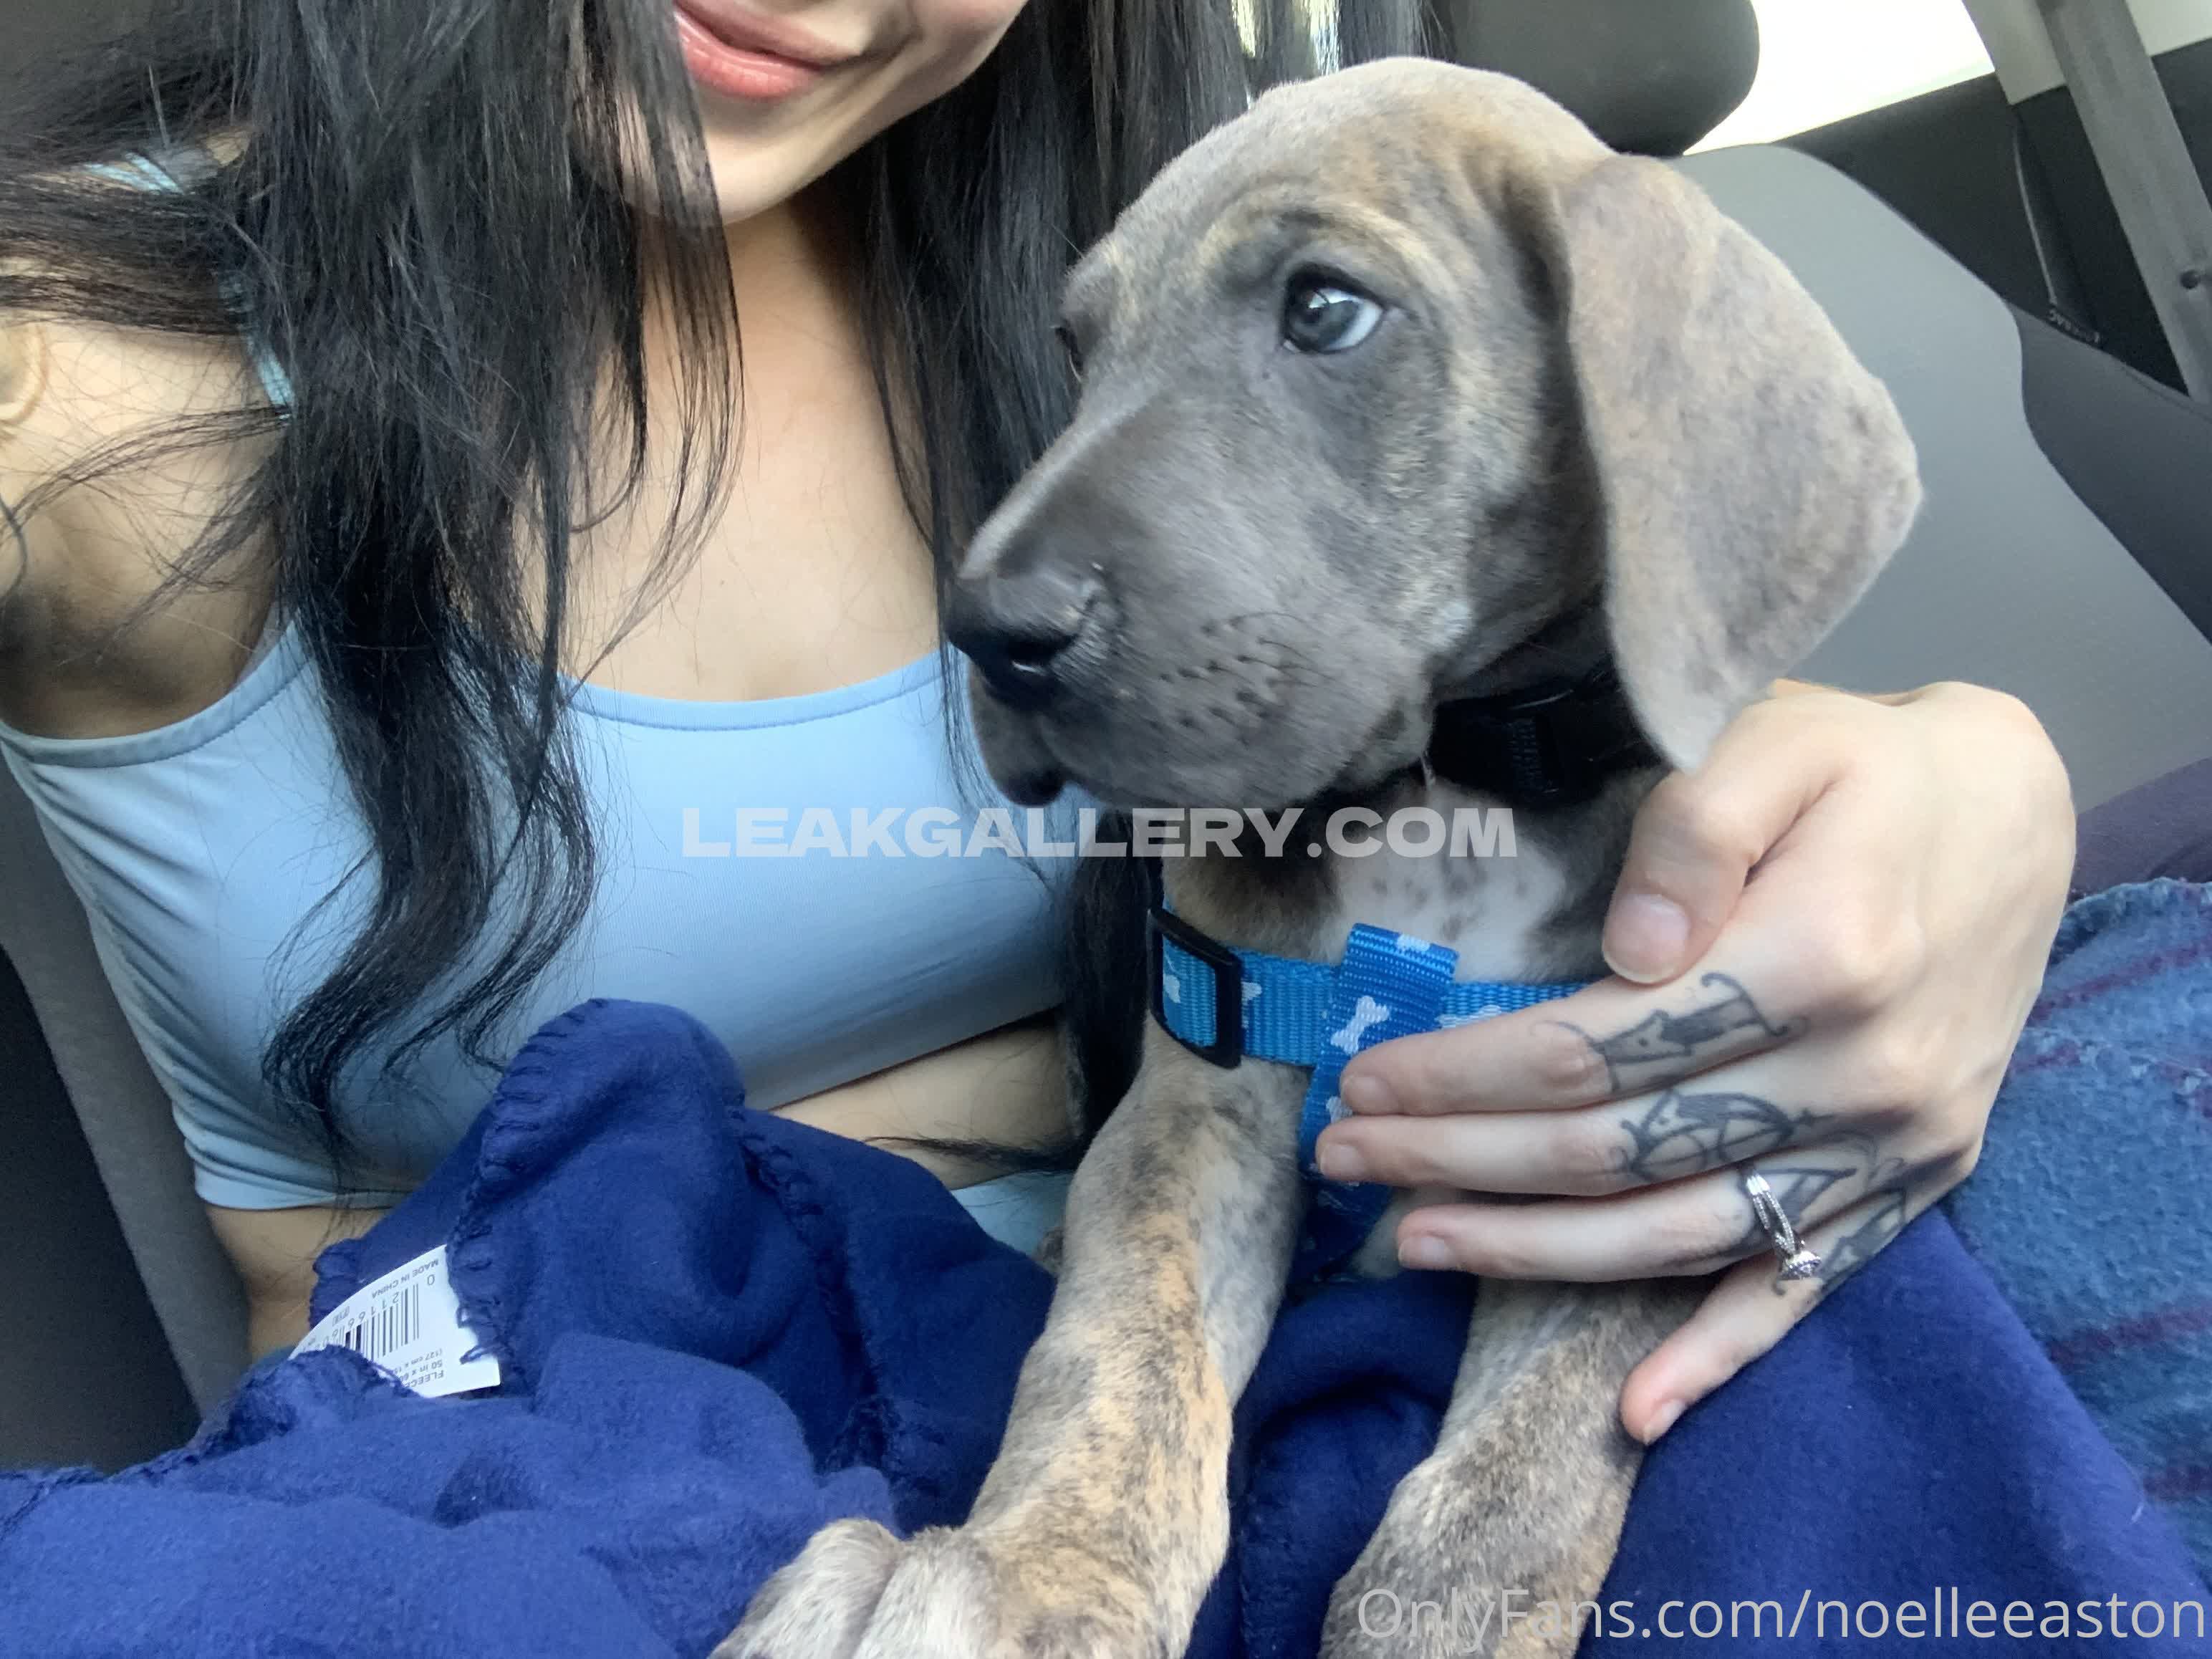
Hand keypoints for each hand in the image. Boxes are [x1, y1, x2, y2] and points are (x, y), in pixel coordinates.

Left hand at [1314, 680, 2074, 1441]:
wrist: (2013, 813)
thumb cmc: (1868, 767)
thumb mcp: (1777, 740)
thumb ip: (1693, 833)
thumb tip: (1622, 954)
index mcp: (1816, 955)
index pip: (1595, 1048)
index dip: (1467, 1076)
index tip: (1365, 1080)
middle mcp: (1858, 1070)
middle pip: (1617, 1149)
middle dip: (1461, 1162)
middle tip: (1346, 1161)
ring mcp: (1891, 1142)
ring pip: (1681, 1232)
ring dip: (1537, 1253)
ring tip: (1416, 1244)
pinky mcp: (1914, 1181)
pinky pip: (1805, 1286)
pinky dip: (1720, 1355)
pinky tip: (1636, 1409)